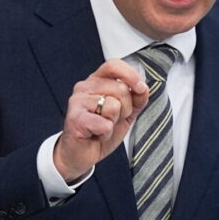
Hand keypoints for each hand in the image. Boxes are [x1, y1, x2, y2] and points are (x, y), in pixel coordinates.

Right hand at [54, 59, 148, 182]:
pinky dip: (106, 134)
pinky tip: (96, 135)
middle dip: (125, 109)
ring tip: (102, 127)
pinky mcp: (75, 119)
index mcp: (96, 81)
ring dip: (114, 123)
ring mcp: (77, 102)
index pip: (114, 65)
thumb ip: (136, 98)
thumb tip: (143, 88)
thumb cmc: (101, 130)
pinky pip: (105, 124)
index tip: (140, 87)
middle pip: (121, 89)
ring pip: (114, 106)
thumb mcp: (125, 113)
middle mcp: (84, 87)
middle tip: (111, 120)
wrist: (80, 154)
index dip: (130, 74)